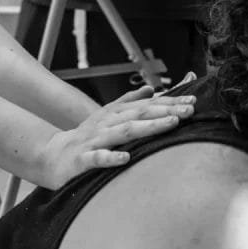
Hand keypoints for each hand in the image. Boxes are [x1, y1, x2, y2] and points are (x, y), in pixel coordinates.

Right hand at [36, 86, 195, 188]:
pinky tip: (126, 158)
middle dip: (166, 111)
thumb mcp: (107, 115)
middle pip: (140, 114)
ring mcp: (95, 140)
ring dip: (148, 127)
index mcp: (115, 113)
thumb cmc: (87, 136)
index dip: (170, 102)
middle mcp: (107, 123)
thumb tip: (151, 89)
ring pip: (124, 132)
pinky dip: (112, 157)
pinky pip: (98, 158)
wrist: (54, 155)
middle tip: (190, 110)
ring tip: (170, 124)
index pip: (147, 105)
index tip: (194, 101)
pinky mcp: (83, 159)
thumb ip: (129, 101)